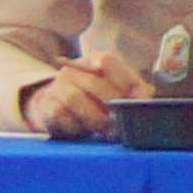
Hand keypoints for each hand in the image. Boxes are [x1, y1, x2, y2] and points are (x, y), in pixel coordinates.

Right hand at [25, 55, 151, 138]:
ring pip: (75, 99)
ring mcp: (57, 88)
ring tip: (108, 131)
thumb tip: (146, 96)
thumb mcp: (114, 89)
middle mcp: (72, 71)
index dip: (126, 80)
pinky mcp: (46, 107)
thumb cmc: (93, 99)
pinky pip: (59, 115)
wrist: (55, 106)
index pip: (107, 60)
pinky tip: (84, 132)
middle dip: (114, 106)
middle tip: (126, 124)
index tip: (140, 99)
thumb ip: (133, 90)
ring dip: (94, 118)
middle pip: (96, 84)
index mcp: (93, 61)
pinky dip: (74, 127)